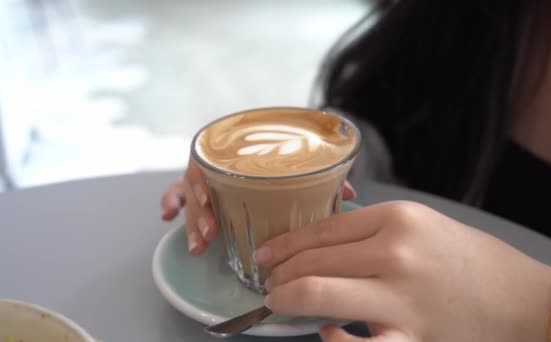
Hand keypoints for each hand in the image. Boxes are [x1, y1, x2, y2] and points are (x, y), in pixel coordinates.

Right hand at [160, 155, 356, 254]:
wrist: (270, 138)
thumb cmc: (283, 154)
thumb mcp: (301, 166)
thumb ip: (322, 177)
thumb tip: (349, 194)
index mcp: (241, 154)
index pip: (214, 162)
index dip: (205, 182)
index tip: (205, 200)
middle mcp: (220, 163)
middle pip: (197, 183)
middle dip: (199, 211)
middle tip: (209, 232)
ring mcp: (207, 176)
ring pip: (189, 195)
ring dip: (192, 221)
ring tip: (199, 246)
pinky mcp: (200, 188)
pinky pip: (178, 193)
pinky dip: (171, 201)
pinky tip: (165, 216)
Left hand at [255, 201, 550, 341]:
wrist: (523, 301)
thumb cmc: (473, 260)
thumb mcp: (423, 226)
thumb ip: (373, 231)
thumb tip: (322, 245)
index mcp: (399, 218)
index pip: (323, 229)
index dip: (285, 243)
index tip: (265, 253)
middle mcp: (395, 253)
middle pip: (313, 261)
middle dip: (279, 274)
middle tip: (267, 281)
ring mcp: (401, 299)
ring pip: (319, 295)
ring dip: (287, 300)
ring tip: (277, 302)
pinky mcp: (411, 340)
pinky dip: (332, 339)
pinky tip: (329, 333)